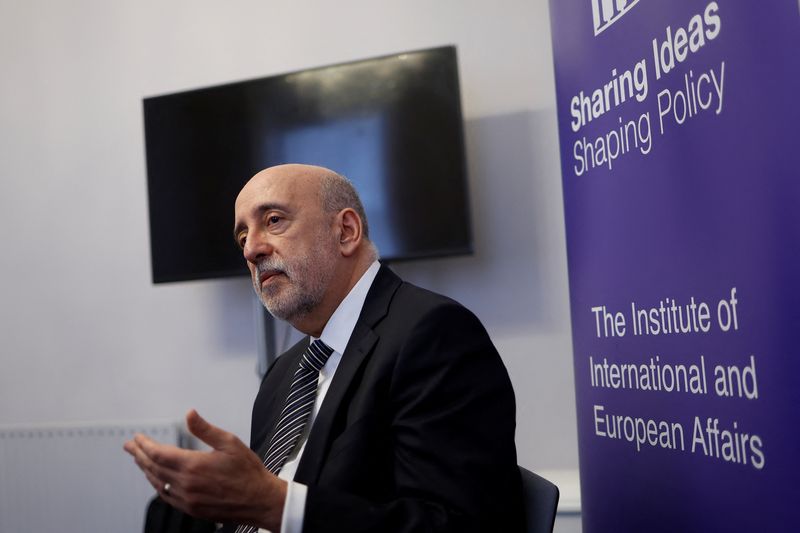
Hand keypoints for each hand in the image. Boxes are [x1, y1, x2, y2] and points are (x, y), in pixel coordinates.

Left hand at [123, 409, 285, 530]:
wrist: (259, 500)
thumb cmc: (248, 471)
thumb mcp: (229, 442)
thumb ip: (205, 429)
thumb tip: (189, 414)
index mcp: (193, 466)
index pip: (158, 454)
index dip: (144, 445)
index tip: (137, 438)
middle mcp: (186, 485)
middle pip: (153, 468)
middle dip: (139, 455)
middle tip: (130, 446)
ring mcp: (187, 499)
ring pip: (157, 483)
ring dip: (146, 470)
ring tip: (139, 460)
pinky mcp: (191, 509)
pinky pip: (166, 496)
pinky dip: (157, 484)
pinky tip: (156, 479)